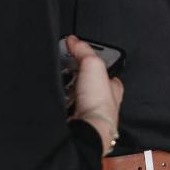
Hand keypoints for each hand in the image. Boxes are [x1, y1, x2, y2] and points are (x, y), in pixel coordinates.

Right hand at [65, 35, 123, 153]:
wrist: (87, 129)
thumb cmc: (99, 103)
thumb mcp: (93, 64)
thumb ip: (84, 50)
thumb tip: (74, 40)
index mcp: (113, 87)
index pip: (104, 69)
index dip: (93, 60)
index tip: (80, 52)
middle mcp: (102, 101)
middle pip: (87, 82)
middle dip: (76, 76)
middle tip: (66, 69)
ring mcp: (88, 112)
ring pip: (74, 95)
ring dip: (65, 90)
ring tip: (59, 84)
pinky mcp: (74, 121)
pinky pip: (63, 107)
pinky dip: (58, 101)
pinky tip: (56, 98)